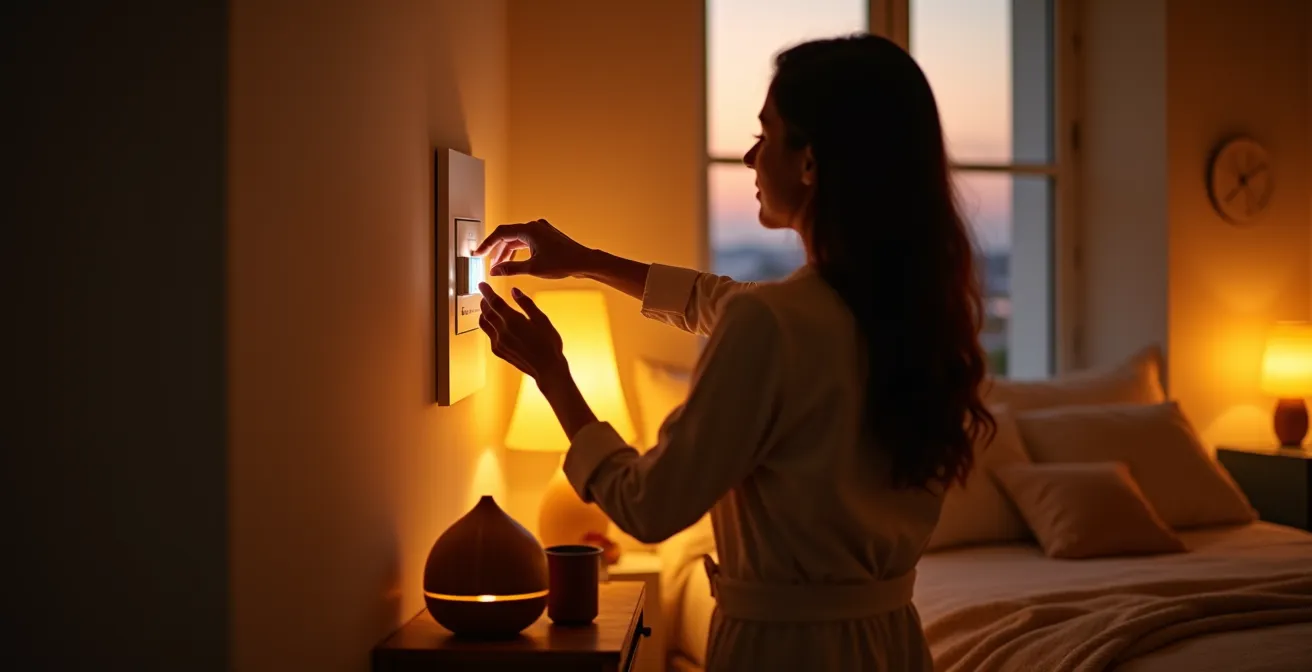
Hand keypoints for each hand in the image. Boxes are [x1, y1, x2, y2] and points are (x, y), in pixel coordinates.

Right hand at [473, 218, 590, 278]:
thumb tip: (494, 271)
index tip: (478, 253)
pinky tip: (513, 262)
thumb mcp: (533, 268)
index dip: (487, 244)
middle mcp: (534, 226)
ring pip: (517, 240)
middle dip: (496, 250)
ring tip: (499, 266)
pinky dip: (518, 251)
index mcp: (529, 230)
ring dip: (507, 252)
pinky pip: (526, 242)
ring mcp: (541, 230)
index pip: (500, 233)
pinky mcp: (546, 237)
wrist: (584, 262)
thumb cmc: (563, 263)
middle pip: (508, 236)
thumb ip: (511, 268)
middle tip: (486, 262)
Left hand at [477, 282, 567, 381]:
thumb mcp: (541, 319)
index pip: (494, 301)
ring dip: (483, 314)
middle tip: (484, 294)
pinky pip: (489, 335)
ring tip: (486, 308)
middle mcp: (502, 331)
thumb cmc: (548, 343)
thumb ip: (526, 304)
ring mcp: (498, 343)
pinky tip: (493, 325)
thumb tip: (514, 291)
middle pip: (487, 312)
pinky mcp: (499, 351)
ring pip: (484, 324)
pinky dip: (488, 326)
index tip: (481, 284)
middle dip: (484, 301)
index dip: (487, 291)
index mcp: (513, 320)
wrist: (547, 369)